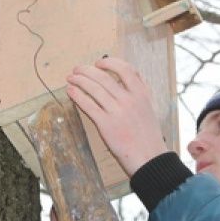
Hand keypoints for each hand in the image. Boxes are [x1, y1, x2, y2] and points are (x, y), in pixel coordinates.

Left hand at [66, 57, 168, 175]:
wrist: (149, 157)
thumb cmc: (147, 134)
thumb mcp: (148, 107)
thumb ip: (139, 90)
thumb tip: (127, 75)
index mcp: (141, 93)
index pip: (124, 69)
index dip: (109, 63)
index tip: (98, 63)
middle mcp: (129, 100)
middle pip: (103, 77)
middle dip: (86, 71)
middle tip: (77, 69)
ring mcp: (117, 112)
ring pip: (93, 89)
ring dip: (79, 81)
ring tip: (71, 78)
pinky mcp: (106, 125)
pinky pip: (88, 105)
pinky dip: (77, 96)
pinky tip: (71, 92)